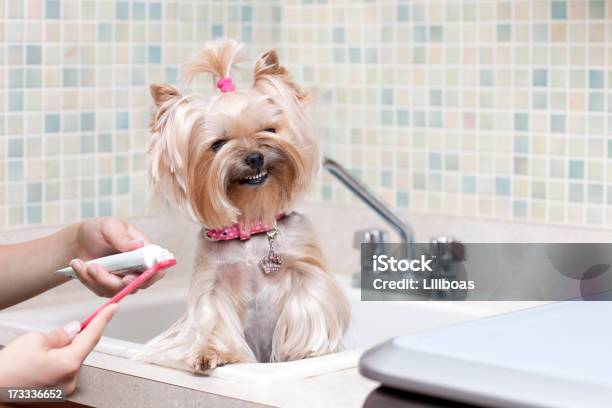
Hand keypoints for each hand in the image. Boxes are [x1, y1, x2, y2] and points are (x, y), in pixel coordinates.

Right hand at [0, 304, 116, 393]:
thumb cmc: (7, 371)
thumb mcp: (34, 341)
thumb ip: (60, 334)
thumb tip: (75, 329)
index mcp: (69, 363)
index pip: (92, 335)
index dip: (103, 319)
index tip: (112, 308)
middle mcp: (71, 378)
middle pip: (81, 349)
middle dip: (72, 338)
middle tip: (52, 337)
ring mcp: (65, 388)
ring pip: (70, 360)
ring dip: (61, 352)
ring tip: (36, 357)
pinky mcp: (57, 393)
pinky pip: (63, 371)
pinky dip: (56, 363)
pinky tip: (38, 365)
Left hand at [70, 217, 164, 296]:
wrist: (78, 241)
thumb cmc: (99, 230)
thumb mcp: (110, 227)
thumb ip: (123, 237)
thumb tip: (139, 245)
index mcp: (145, 253)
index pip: (157, 270)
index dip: (149, 276)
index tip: (129, 276)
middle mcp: (138, 269)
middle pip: (134, 285)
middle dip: (112, 280)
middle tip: (93, 267)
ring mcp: (124, 280)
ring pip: (115, 290)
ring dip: (95, 278)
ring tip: (79, 262)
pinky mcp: (108, 288)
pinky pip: (100, 290)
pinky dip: (86, 279)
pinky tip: (77, 265)